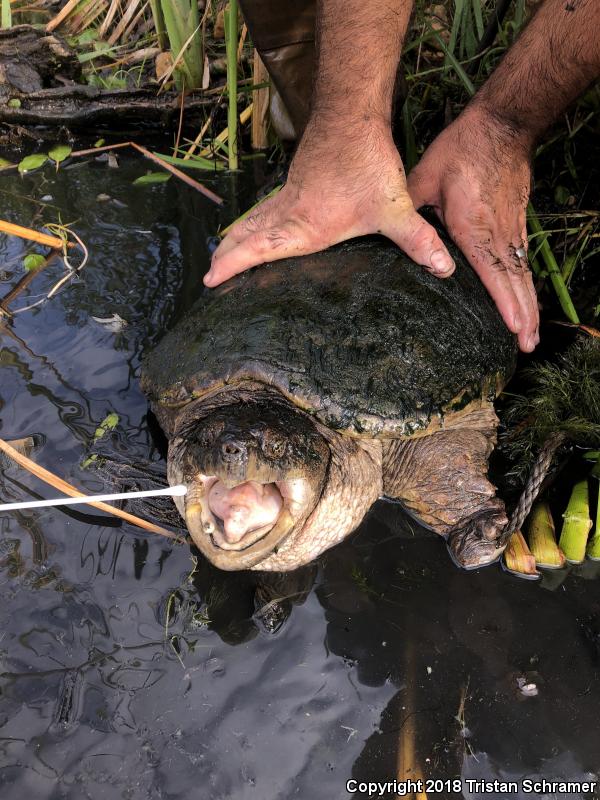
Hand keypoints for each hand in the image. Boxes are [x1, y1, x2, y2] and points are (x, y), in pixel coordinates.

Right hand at [204, 121, 455, 286]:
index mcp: (303, 227)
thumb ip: (417, 241)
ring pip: (253, 220)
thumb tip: (443, 269)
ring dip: (236, 238)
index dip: (233, 265)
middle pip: (247, 236)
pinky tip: (257, 224)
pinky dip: (253, 220)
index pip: (258, 249)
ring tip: (222, 254)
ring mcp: (289, 195)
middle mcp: (289, 213)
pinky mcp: (295, 182)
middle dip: (227, 257)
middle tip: (209, 274)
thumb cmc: (366, 162)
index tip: (210, 279)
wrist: (351, 114)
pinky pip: (266, 207)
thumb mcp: (393, 207)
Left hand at [407, 104, 538, 352]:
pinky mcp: (516, 222)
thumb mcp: (425, 181)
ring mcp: (511, 228)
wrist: (501, 125)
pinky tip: (526, 302)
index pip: (492, 273)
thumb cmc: (460, 151)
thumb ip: (414, 217)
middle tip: (526, 347)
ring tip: (530, 335)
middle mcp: (498, 233)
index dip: (504, 302)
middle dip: (523, 316)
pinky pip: (522, 260)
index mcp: (474, 227)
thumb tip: (403, 247)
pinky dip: (526, 285)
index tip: (513, 328)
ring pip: (522, 274)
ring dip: (529, 305)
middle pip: (514, 282)